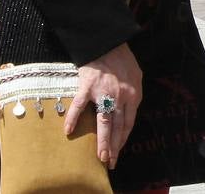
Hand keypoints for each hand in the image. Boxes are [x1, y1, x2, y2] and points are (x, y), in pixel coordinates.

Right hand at [67, 42, 141, 169]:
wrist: (107, 41)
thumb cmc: (121, 58)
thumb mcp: (136, 75)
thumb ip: (132, 93)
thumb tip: (129, 108)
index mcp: (133, 94)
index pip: (128, 122)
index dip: (123, 138)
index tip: (119, 150)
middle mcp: (120, 96)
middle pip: (118, 127)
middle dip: (114, 146)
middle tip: (110, 162)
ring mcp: (104, 92)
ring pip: (103, 122)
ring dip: (102, 141)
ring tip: (100, 157)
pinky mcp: (88, 86)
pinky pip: (79, 105)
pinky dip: (73, 118)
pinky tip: (68, 131)